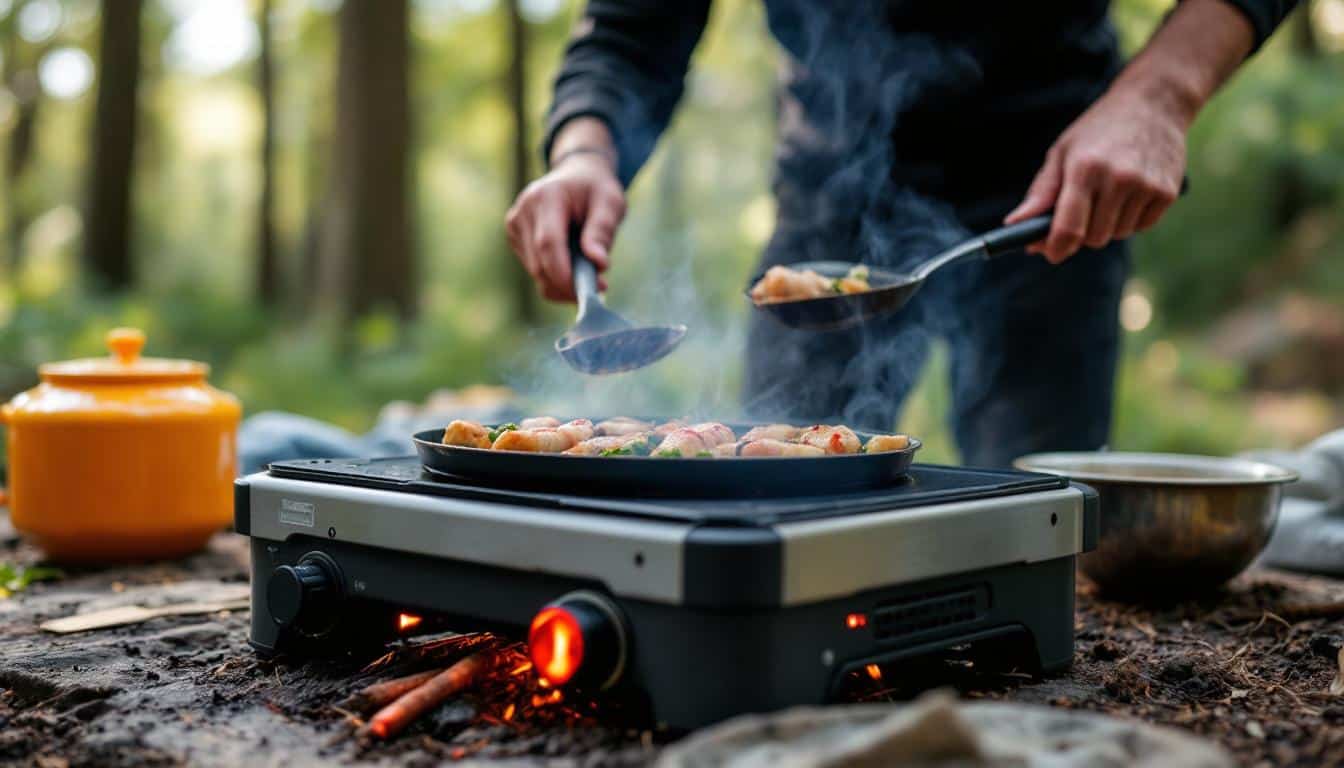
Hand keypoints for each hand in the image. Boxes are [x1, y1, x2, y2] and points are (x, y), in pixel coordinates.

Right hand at [505, 151, 624, 301]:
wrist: (576, 175)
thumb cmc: (595, 189)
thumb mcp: (610, 203)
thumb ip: (603, 231)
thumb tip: (599, 263)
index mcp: (546, 196)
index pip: (548, 243)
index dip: (564, 273)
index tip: (588, 290)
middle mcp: (523, 211)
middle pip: (540, 263)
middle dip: (568, 284)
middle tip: (600, 287)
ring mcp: (514, 225)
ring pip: (536, 272)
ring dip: (563, 282)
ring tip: (589, 270)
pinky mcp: (514, 237)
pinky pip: (534, 271)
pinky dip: (555, 277)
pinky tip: (572, 264)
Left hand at [1005, 85, 1186, 263]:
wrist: (1154, 104)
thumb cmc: (1099, 130)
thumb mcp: (1062, 152)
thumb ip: (1041, 193)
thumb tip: (1015, 224)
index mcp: (1085, 168)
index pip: (1069, 227)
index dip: (1056, 247)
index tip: (1051, 253)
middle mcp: (1118, 179)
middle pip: (1093, 238)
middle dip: (1082, 233)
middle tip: (1081, 212)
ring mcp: (1146, 186)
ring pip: (1117, 234)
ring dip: (1107, 225)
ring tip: (1107, 194)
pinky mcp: (1167, 192)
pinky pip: (1141, 226)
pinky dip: (1130, 218)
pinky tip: (1129, 193)